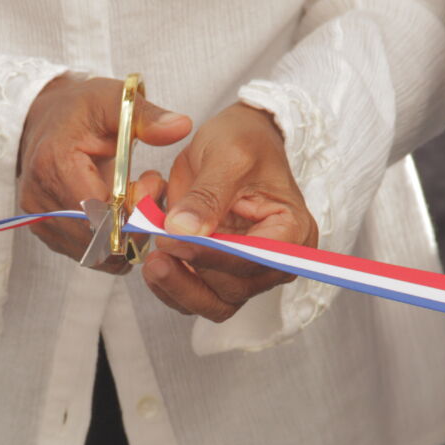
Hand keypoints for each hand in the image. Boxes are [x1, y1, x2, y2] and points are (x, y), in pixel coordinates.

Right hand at [18, 75, 190, 273]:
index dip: (132, 208)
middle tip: (148, 193)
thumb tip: (181, 127)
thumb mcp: (115, 101)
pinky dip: (111, 242)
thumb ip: (148, 117)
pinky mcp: (46, 233)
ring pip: (95, 251)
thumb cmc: (81, 110)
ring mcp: (40, 220)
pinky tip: (118, 214)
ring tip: (133, 201)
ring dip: (124, 236)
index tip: (151, 185)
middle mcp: (40, 198)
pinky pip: (88, 254)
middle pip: (97, 236)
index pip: (98, 209)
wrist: (45, 121)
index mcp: (55, 163)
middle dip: (133, 224)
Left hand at [143, 102, 315, 321]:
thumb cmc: (244, 142)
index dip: (212, 256)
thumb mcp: (227, 156)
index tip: (174, 241)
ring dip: (178, 288)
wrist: (235, 141)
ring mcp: (245, 271)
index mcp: (291, 231)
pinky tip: (154, 264)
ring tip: (153, 262)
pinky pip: (194, 297)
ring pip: (212, 303)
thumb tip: (183, 229)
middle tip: (157, 248)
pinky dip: (170, 287)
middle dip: (191, 274)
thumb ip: (207, 195)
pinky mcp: (218, 273)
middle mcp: (274, 260)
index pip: (255, 260)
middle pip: (233, 290)